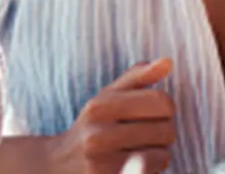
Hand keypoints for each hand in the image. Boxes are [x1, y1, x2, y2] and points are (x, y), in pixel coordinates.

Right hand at [51, 58, 176, 173]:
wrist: (57, 165)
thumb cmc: (92, 127)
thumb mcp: (107, 97)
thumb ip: (137, 77)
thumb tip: (167, 62)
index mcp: (100, 107)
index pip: (161, 101)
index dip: (166, 108)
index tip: (154, 114)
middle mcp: (98, 135)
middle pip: (166, 129)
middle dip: (163, 132)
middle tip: (145, 135)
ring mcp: (102, 163)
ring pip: (162, 154)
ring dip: (158, 153)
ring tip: (138, 150)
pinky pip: (151, 172)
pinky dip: (150, 168)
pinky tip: (137, 164)